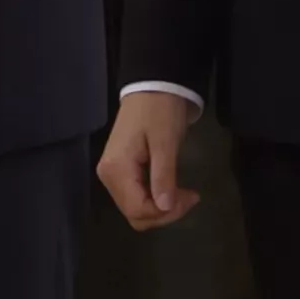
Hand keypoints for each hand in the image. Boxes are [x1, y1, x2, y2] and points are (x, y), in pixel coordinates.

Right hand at [97, 90, 201, 230]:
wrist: (153, 85)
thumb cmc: (160, 109)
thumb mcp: (166, 142)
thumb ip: (163, 176)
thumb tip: (165, 208)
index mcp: (116, 169)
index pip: (137, 209)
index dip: (166, 212)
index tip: (191, 197)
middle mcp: (108, 176)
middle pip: (135, 213)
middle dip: (164, 213)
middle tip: (189, 197)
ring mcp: (113, 174)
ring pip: (136, 208)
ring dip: (161, 208)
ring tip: (184, 194)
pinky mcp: (121, 171)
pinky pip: (137, 196)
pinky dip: (155, 199)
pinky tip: (172, 189)